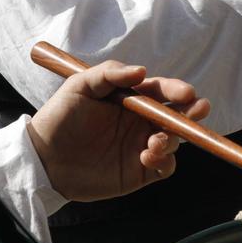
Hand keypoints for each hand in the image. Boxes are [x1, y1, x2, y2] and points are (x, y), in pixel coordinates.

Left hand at [24, 60, 206, 202]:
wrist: (44, 160)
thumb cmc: (59, 118)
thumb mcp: (79, 86)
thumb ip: (109, 73)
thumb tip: (142, 71)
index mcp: (131, 98)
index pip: (162, 90)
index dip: (177, 89)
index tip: (186, 93)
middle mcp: (141, 121)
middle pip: (178, 114)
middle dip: (193, 111)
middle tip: (197, 110)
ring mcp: (142, 145)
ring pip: (175, 140)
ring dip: (173, 138)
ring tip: (154, 142)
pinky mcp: (140, 171)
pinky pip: (166, 166)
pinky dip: (165, 161)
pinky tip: (147, 156)